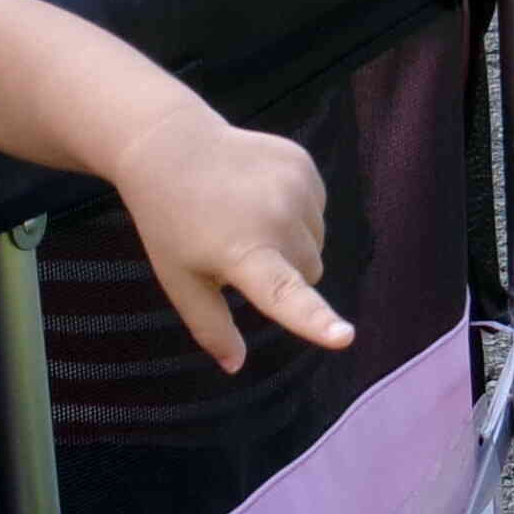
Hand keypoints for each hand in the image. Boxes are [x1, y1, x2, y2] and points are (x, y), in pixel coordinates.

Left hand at [109, 101, 354, 372]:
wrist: (169, 147)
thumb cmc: (170, 222)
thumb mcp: (181, 280)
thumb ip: (211, 328)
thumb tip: (235, 366)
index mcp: (243, 255)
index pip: (285, 295)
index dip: (315, 320)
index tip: (344, 337)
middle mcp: (276, 219)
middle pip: (310, 272)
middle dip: (285, 271)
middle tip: (238, 248)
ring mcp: (294, 187)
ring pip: (316, 242)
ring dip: (292, 242)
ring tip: (246, 217)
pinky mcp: (302, 165)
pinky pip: (316, 210)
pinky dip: (295, 212)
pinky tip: (258, 196)